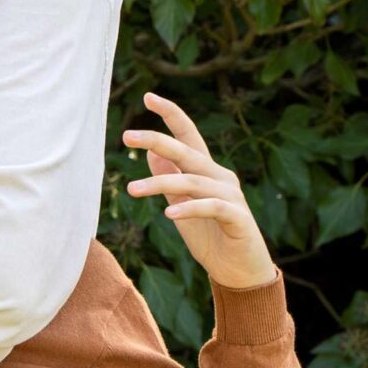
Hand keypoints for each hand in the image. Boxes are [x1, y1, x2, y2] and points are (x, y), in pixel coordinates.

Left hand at [123, 92, 276, 290]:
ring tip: (131, 190)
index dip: (172, 116)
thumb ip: (169, 180)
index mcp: (207, 172)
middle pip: (187, 152)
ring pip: (193, 181)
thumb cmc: (210, 237)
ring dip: (160, 184)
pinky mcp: (239, 218)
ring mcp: (232, 196)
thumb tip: (151, 152)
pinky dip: (190, 209)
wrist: (240, 271)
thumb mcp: (180, 206)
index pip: (188, 137)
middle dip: (157, 140)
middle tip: (127, 135)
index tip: (149, 96)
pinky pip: (211, 208)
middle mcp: (221, 178)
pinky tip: (169, 215)